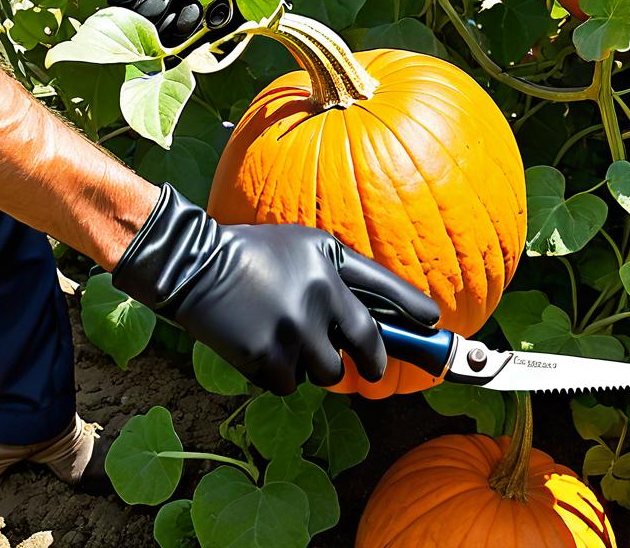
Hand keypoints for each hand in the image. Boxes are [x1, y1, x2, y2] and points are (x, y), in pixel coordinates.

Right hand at [112, 184, 440, 394]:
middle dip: (372, 363)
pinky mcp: (265, 357)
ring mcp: (293, 331)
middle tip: (370, 368)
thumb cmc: (256, 252)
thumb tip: (377, 311)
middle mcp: (318, 299)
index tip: (433, 325)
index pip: (383, 295)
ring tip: (294, 343)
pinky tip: (264, 349)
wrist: (195, 266)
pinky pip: (291, 384)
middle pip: (365, 349)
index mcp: (330, 268)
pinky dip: (282, 375)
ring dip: (317, 366)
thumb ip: (345, 273)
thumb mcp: (307, 245)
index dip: (412, 311)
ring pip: (328, 373)